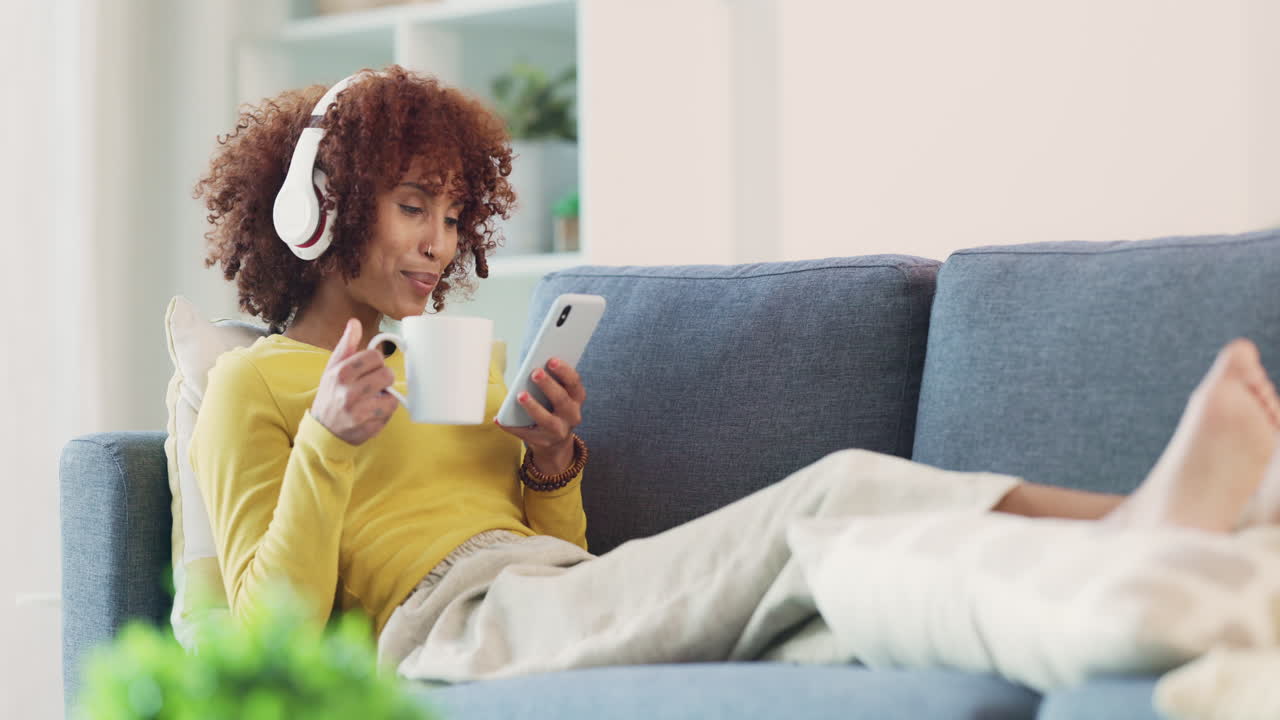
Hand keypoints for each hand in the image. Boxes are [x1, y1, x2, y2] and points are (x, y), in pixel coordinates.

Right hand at [310, 318, 398, 445]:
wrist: (323, 430)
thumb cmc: (330, 394)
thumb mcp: (333, 368)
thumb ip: (347, 345)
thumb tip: (355, 322)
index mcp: (341, 373)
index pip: (375, 356)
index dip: (376, 361)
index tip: (370, 368)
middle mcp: (349, 392)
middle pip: (387, 374)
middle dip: (383, 378)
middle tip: (373, 384)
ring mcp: (359, 412)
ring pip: (392, 394)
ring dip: (385, 395)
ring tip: (373, 397)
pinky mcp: (369, 427)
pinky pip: (390, 412)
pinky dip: (385, 410)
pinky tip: (372, 410)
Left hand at [495, 357, 585, 473]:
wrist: (555, 441)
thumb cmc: (551, 407)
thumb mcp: (557, 394)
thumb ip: (550, 381)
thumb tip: (533, 367)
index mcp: (576, 398)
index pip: (574, 383)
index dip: (564, 371)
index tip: (551, 359)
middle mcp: (572, 416)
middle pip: (562, 399)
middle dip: (548, 385)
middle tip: (535, 372)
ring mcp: (559, 431)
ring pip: (547, 420)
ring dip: (533, 406)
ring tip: (520, 395)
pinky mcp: (544, 442)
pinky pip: (526, 434)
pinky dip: (512, 427)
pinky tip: (500, 419)